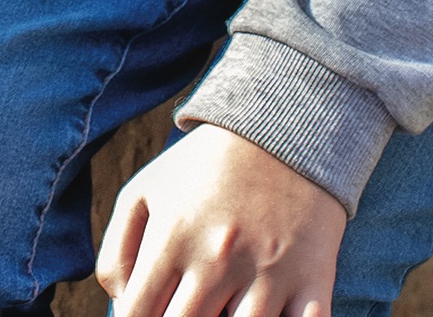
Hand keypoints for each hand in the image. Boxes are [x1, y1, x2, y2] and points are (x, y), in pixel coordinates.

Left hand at [99, 124, 342, 316]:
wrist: (282, 134)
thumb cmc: (202, 171)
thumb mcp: (144, 192)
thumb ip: (119, 250)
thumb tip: (120, 303)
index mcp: (173, 237)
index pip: (138, 314)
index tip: (147, 314)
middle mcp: (219, 259)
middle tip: (184, 306)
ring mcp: (269, 274)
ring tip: (220, 308)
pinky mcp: (314, 282)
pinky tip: (268, 315)